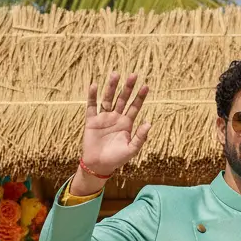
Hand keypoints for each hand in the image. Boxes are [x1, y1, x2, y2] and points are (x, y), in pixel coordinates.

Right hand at [70, 73, 150, 193]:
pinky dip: (92, 96)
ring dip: (111, 87)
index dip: (140, 97)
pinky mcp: (91, 120)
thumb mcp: (131, 149)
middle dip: (127, 88)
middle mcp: (116, 117)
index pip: (135, 107)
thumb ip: (140, 137)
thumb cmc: (117, 159)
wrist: (99, 165)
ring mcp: (103, 118)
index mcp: (127, 124)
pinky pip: (92, 106)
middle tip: (133, 75)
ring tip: (115, 74)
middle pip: (122, 99)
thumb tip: (149, 123)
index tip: (146, 86)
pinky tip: (95, 86)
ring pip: (108, 99)